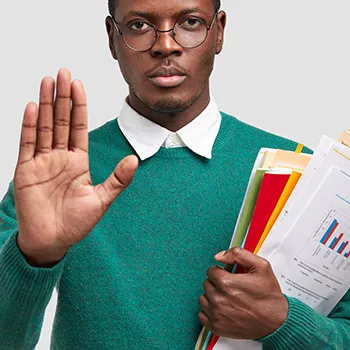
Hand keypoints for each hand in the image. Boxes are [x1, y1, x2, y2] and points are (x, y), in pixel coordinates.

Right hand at [14, 69, 137, 266]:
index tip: (79, 85)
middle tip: (63, 73)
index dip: (78, 106)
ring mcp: (42, 162)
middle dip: (62, 97)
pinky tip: (32, 107)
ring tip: (48, 82)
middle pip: (60, 121)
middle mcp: (60, 158)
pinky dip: (29, 126)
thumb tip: (135, 160)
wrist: (53, 241)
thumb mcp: (102, 199)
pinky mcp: (26, 171)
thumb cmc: (76, 223)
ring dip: (45, 104)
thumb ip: (118, 179)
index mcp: (78, 162)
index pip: (78, 127)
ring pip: (44, 126)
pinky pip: (27, 144)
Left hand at [198, 247, 287, 339]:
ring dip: (212, 297)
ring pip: (203, 299)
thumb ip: (238, 254)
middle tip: (231, 288)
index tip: (229, 277)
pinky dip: (210, 312)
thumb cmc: (269, 295)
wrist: (277, 321)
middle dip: (217, 284)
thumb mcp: (260, 266)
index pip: (211, 271)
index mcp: (226, 283)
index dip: (221, 272)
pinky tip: (222, 310)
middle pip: (207, 284)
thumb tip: (219, 256)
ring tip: (228, 299)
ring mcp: (216, 315)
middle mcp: (218, 299)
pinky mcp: (216, 327)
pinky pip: (202, 315)